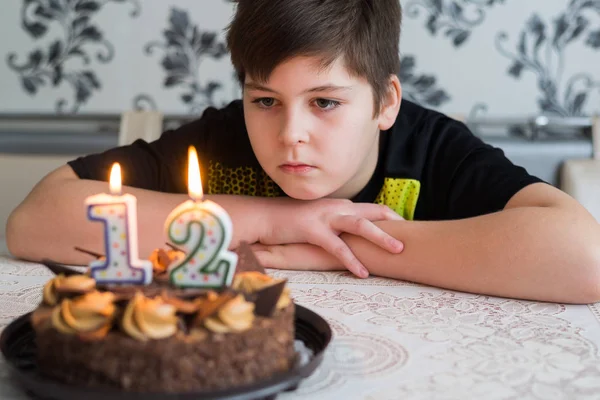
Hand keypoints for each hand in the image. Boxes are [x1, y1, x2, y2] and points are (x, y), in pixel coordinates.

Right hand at [260, 198, 403, 277]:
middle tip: (412, 239)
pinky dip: (352, 260)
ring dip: (381, 238)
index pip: (372, 209)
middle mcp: (337, 207)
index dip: (391, 218)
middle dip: (394, 225)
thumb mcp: (318, 218)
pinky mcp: (313, 230)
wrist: (264, 217)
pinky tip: (362, 272)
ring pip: (360, 226)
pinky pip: (337, 247)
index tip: (407, 228)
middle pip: (373, 213)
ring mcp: (325, 217)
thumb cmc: (291, 220)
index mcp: (340, 205)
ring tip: (398, 251)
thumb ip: (337, 223)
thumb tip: (352, 235)